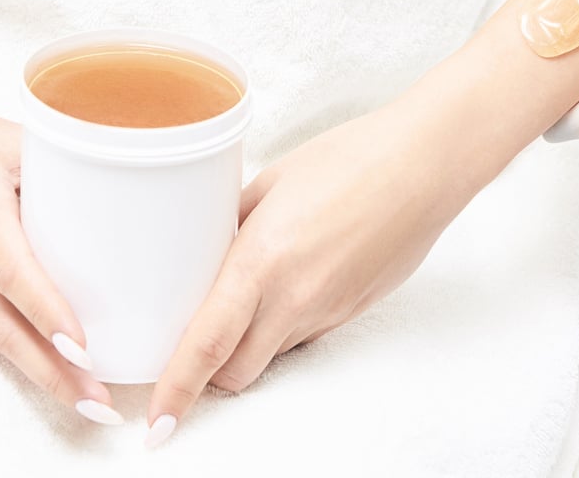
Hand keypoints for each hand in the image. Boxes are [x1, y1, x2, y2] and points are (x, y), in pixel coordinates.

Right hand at [0, 93, 121, 424]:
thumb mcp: (9, 137)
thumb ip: (63, 162)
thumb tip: (133, 188)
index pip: (14, 270)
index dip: (47, 311)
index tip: (82, 347)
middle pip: (4, 325)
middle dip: (51, 371)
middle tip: (98, 401)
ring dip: (41, 372)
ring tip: (89, 401)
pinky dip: (25, 351)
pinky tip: (60, 370)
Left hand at [144, 100, 476, 445]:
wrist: (423, 166)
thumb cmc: (351, 159)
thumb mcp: (270, 182)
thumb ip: (233, 223)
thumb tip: (210, 246)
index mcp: (261, 261)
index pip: (206, 345)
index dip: (175, 389)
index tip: (156, 419)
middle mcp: (293, 298)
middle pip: (236, 373)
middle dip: (207, 375)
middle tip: (191, 350)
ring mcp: (328, 311)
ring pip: (271, 355)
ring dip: (248, 345)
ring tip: (248, 299)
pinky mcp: (352, 311)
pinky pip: (306, 335)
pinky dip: (285, 324)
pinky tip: (292, 282)